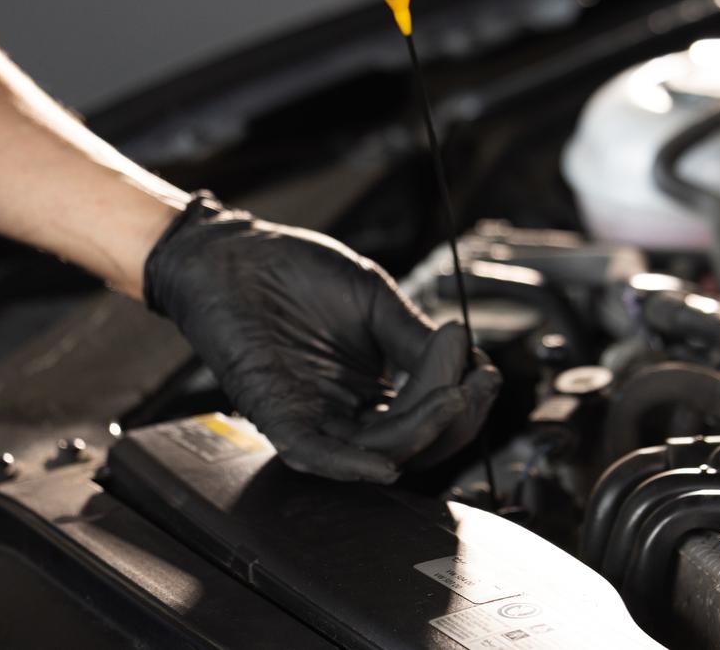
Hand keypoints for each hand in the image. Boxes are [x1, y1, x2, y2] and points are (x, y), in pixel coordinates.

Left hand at [143, 193, 498, 481]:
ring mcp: (311, 415)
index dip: (463, 401)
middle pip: (412, 442)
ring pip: (376, 451)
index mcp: (372, 388)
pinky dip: (351, 465)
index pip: (428, 415)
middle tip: (478, 382)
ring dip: (421, 433)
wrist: (232, 254)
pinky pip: (316, 454)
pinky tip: (388, 462)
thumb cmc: (295, 272)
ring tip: (452, 396)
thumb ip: (413, 337)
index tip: (487, 371)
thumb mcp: (374, 300)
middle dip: (454, 418)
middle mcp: (345, 410)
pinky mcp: (275, 414)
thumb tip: (466, 358)